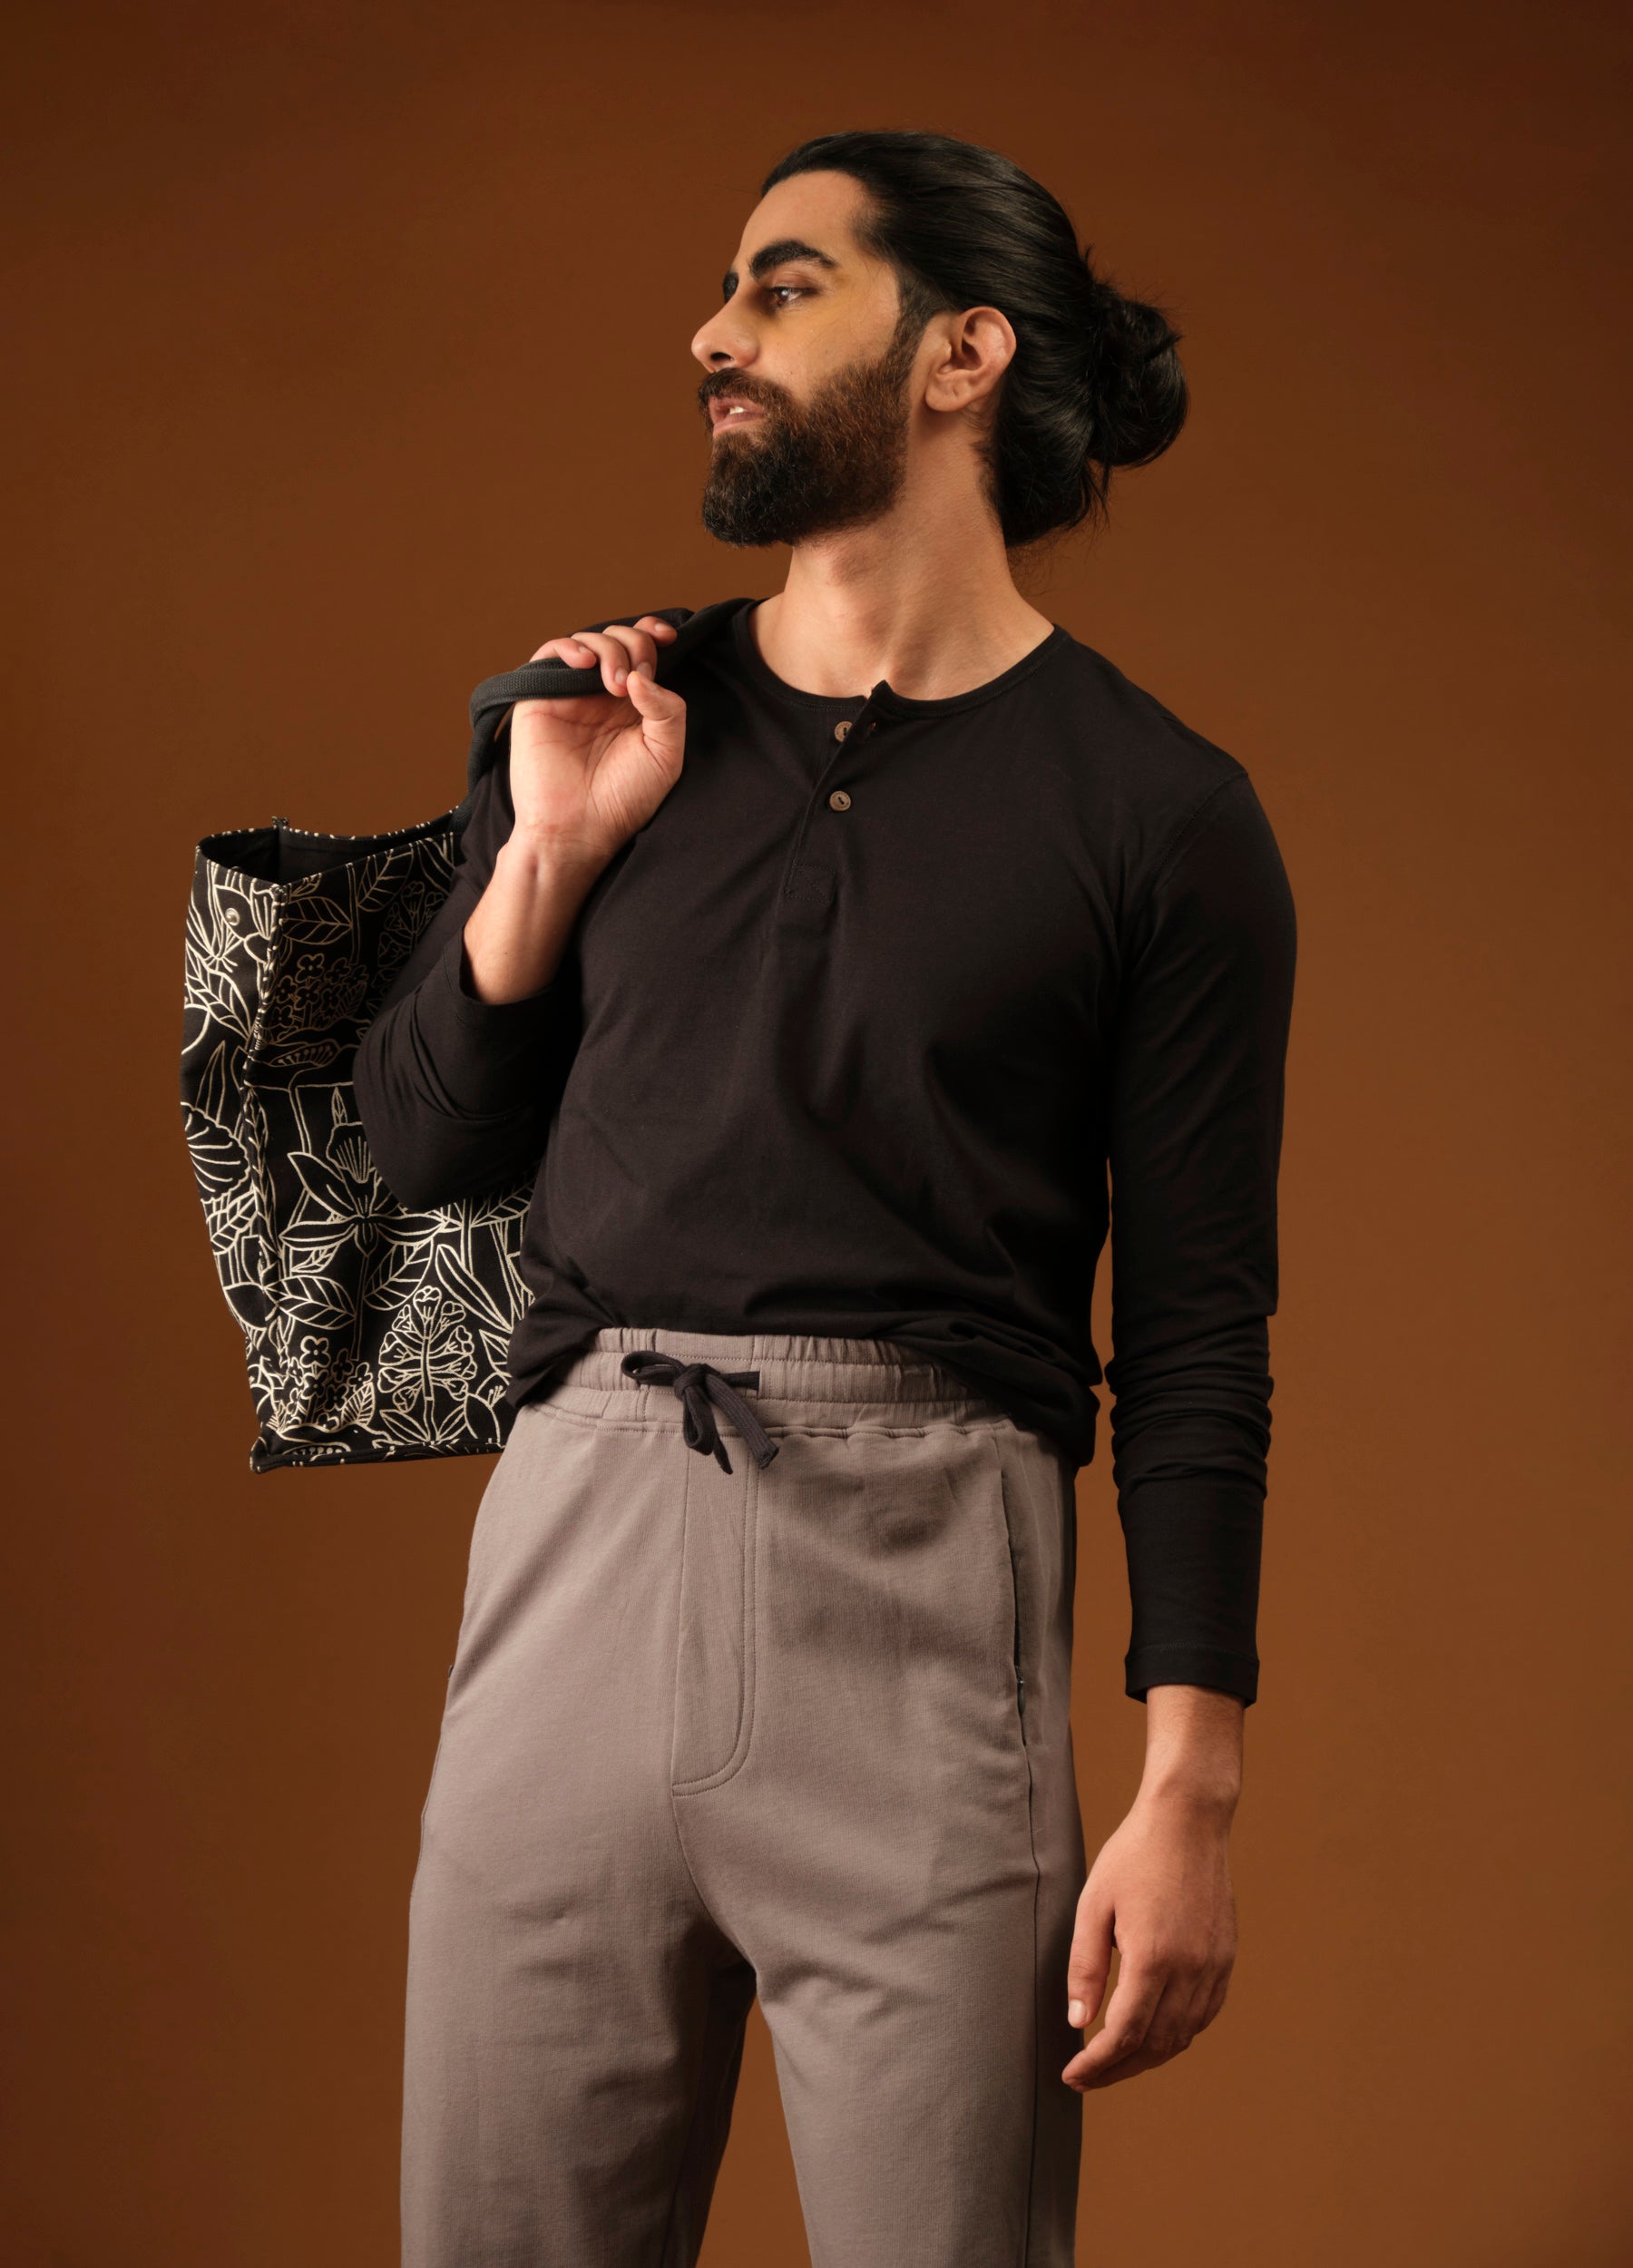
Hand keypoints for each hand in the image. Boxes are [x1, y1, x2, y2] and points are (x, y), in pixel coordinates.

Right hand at [508, 615, 685, 862]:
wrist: (579, 829)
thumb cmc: (624, 800)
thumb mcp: (666, 755)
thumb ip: (667, 711)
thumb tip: (641, 674)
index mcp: (634, 705)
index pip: (644, 653)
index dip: (654, 634)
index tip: (668, 637)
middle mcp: (602, 695)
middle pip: (619, 640)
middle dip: (633, 645)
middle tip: (633, 680)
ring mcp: (571, 695)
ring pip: (588, 642)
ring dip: (607, 649)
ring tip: (614, 683)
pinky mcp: (540, 699)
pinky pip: (549, 656)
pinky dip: (568, 648)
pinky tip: (584, 664)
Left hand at [1061, 1780, 1237, 2090]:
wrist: (1188, 1821)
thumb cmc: (1133, 1856)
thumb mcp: (1093, 1905)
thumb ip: (1085, 1967)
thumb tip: (1078, 2023)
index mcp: (1153, 1957)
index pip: (1125, 2034)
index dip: (1097, 2064)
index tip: (1072, 2076)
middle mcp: (1190, 1970)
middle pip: (1155, 2045)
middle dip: (1119, 2070)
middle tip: (1087, 2078)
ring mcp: (1214, 1967)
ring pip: (1183, 2036)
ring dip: (1148, 2057)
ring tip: (1115, 2062)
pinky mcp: (1226, 1959)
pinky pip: (1204, 2015)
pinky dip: (1178, 2034)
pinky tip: (1154, 2033)